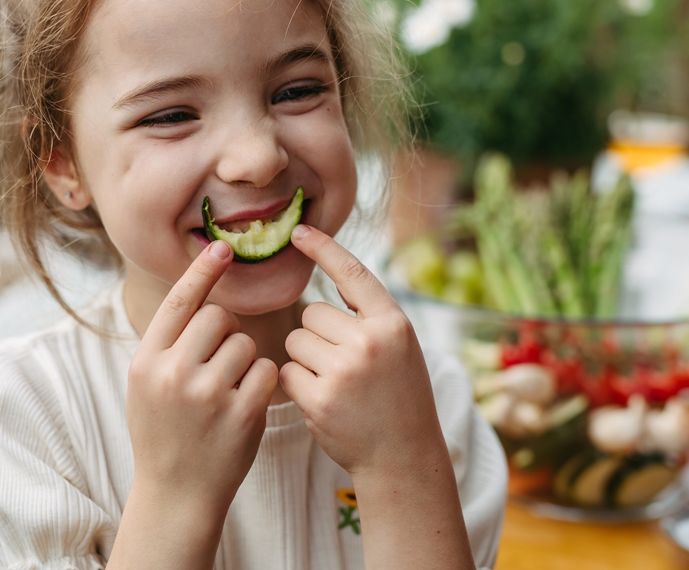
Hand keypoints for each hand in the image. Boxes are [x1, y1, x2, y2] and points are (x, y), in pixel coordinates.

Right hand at [125, 240, 279, 518]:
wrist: (176, 494)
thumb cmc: (164, 432)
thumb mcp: (146, 385)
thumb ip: (168, 344)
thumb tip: (200, 292)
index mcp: (146, 362)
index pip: (178, 303)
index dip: (202, 272)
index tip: (222, 248)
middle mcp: (173, 374)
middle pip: (219, 318)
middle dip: (226, 333)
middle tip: (217, 364)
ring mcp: (208, 395)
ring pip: (246, 343)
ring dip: (245, 361)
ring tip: (227, 392)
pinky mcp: (241, 414)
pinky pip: (266, 371)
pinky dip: (262, 382)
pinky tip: (245, 404)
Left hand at [279, 225, 448, 478]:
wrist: (403, 455)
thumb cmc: (399, 396)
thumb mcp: (400, 346)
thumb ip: (370, 315)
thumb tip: (332, 275)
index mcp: (393, 323)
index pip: (352, 272)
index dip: (324, 248)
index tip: (299, 232)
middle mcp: (370, 342)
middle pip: (311, 313)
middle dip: (317, 335)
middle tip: (344, 366)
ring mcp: (344, 371)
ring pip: (296, 341)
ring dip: (305, 359)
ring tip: (336, 384)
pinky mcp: (320, 399)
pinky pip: (286, 372)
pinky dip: (297, 384)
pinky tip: (323, 401)